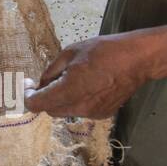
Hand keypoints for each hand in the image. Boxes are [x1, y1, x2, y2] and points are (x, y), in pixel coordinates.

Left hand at [24, 33, 150, 118]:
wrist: (138, 60)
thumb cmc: (104, 50)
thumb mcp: (70, 52)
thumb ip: (51, 71)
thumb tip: (40, 84)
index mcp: (69, 90)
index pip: (37, 104)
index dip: (28, 96)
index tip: (28, 86)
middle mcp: (79, 107)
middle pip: (50, 109)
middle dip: (45, 97)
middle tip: (49, 79)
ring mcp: (92, 114)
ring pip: (65, 111)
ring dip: (61, 99)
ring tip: (72, 79)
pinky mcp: (102, 115)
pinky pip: (80, 110)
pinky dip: (77, 101)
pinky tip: (88, 85)